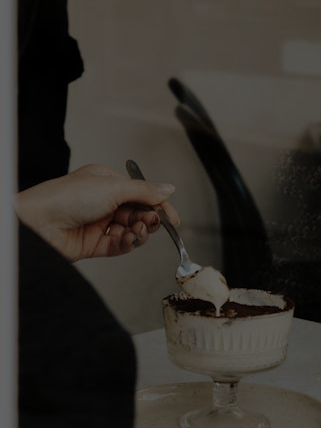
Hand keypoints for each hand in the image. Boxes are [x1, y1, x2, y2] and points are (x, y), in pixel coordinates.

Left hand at [16, 164, 179, 261]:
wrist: (41, 222)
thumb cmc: (66, 197)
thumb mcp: (113, 187)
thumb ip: (144, 191)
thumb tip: (167, 189)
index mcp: (107, 182)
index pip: (142, 193)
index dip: (159, 205)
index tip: (172, 217)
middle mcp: (104, 202)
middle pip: (139, 213)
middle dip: (149, 219)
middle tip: (153, 222)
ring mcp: (100, 223)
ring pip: (131, 231)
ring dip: (140, 233)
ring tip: (140, 232)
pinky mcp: (95, 244)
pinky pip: (120, 246)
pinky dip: (128, 244)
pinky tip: (130, 240)